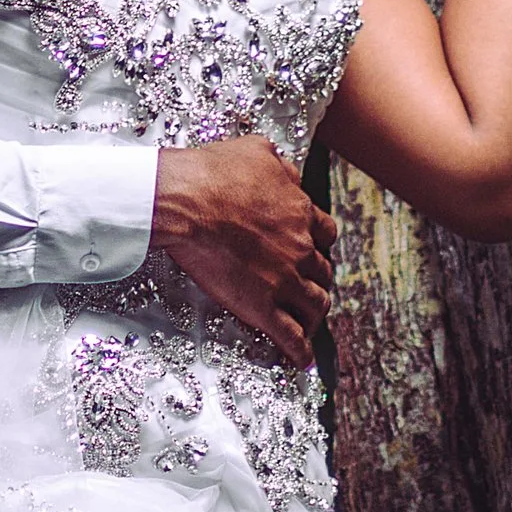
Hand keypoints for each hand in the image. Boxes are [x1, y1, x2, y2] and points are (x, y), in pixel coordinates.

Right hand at [150, 138, 336, 367]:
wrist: (186, 201)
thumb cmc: (213, 172)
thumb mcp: (256, 151)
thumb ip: (278, 165)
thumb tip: (287, 171)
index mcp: (300, 213)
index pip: (325, 232)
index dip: (319, 242)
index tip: (314, 247)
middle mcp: (300, 249)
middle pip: (323, 271)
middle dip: (318, 279)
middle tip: (310, 285)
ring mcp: (284, 280)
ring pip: (315, 304)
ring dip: (315, 314)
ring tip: (310, 323)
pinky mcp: (262, 306)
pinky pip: (290, 335)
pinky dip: (299, 350)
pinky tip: (301, 360)